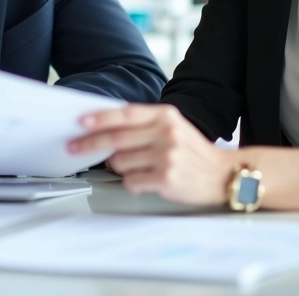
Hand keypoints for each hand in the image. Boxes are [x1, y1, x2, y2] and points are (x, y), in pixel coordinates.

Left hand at [67, 104, 232, 205]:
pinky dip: (133, 183)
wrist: (225, 175)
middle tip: (73, 148)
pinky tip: (148, 181)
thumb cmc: (193, 152)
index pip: (125, 114)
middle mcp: (166, 133)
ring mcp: (167, 156)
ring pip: (120, 162)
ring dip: (120, 167)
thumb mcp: (173, 126)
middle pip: (116, 138)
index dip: (100, 118)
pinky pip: (131, 181)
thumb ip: (144, 124)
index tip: (80, 122)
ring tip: (138, 167)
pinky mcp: (166, 178)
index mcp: (166, 116)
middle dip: (89, 144)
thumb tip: (104, 126)